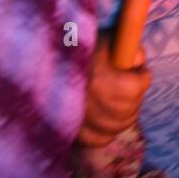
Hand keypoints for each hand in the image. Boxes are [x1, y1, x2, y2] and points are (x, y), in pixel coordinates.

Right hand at [78, 32, 151, 147]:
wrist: (39, 66)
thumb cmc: (74, 51)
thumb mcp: (102, 39)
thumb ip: (124, 45)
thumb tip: (138, 61)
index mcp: (100, 79)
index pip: (139, 85)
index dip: (140, 75)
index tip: (133, 69)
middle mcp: (92, 105)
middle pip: (131, 107)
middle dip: (132, 94)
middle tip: (123, 83)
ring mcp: (83, 124)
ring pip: (120, 125)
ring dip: (123, 112)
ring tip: (113, 97)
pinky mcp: (75, 136)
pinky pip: (102, 138)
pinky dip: (106, 129)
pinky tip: (102, 114)